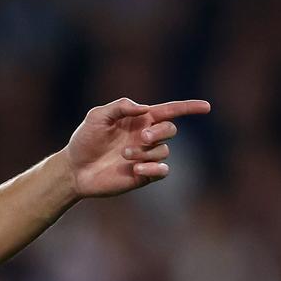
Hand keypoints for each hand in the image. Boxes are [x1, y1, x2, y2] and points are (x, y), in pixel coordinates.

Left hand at [64, 97, 210, 197]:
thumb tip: (144, 108)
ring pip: (163, 151)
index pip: (170, 111)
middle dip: (160, 131)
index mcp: (139, 120)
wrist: (75, 168)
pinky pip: (162, 171)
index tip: (206, 107)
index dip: (189, 107)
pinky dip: (152, 168)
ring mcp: (146, 156)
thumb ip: (120, 107)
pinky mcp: (144, 174)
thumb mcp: (97, 117)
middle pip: (170, 129)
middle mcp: (146, 137)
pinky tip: (135, 169)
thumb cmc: (84, 140)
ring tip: (123, 155)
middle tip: (142, 136)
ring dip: (145, 151)